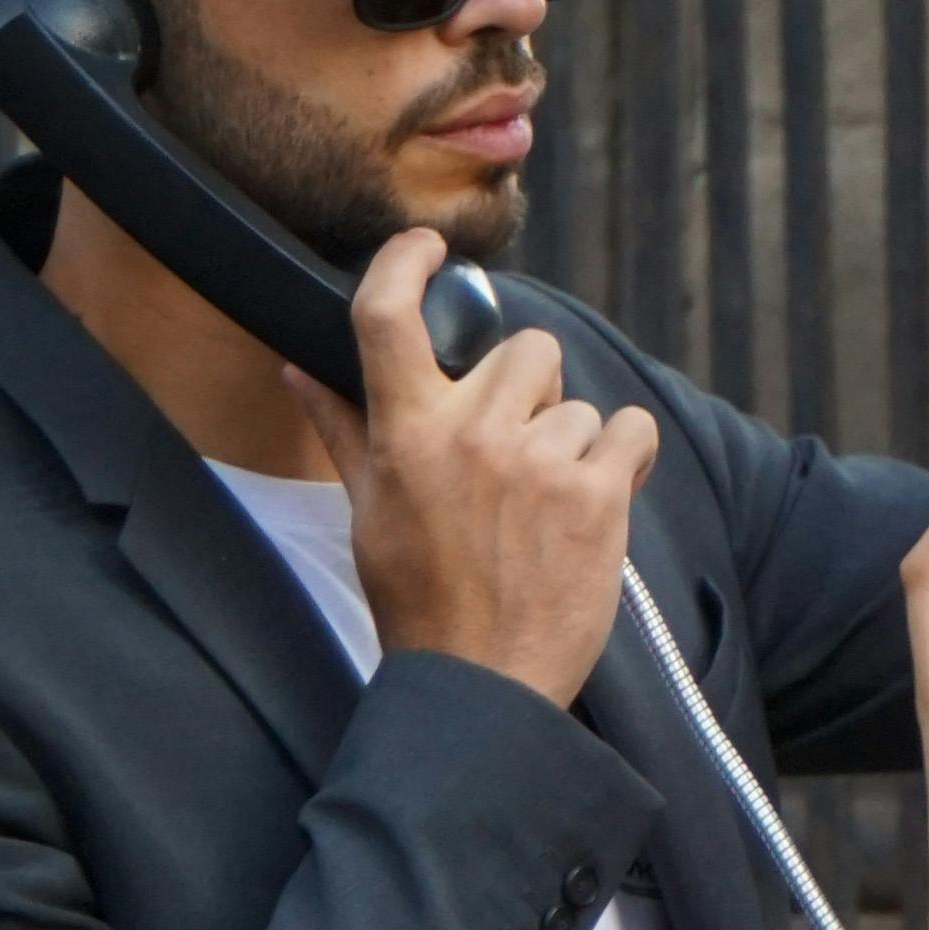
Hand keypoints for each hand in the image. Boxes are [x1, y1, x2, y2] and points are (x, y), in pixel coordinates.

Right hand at [288, 229, 657, 705]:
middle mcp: (471, 433)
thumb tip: (298, 371)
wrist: (482, 683)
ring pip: (576, 403)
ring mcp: (538, 460)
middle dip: (526, 392)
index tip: (425, 246)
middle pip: (525, 350)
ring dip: (569, 444)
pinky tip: (595, 502)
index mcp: (406, 433)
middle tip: (511, 458)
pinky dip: (624, 459)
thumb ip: (343, 431)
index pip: (388, 315)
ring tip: (544, 508)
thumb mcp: (367, 514)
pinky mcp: (598, 493)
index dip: (405, 262)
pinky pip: (630, 430)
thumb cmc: (420, 600)